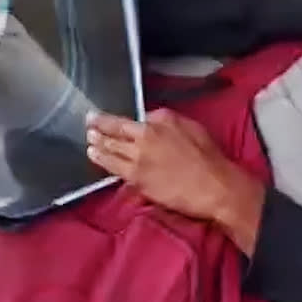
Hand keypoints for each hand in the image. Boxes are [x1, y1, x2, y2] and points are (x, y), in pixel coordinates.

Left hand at [86, 109, 265, 251]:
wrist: (214, 185)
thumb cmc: (208, 157)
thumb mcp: (190, 126)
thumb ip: (165, 120)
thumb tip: (149, 119)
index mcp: (158, 122)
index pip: (126, 119)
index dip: (108, 118)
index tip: (98, 116)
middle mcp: (144, 137)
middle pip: (114, 132)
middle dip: (98, 127)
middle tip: (88, 124)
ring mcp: (138, 159)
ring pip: (111, 149)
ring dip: (96, 144)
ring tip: (88, 141)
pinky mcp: (137, 178)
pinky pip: (114, 168)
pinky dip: (102, 161)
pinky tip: (94, 156)